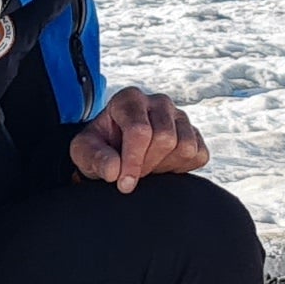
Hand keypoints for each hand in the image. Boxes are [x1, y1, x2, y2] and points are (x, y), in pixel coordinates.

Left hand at [70, 86, 208, 192]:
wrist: (117, 151)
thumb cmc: (99, 149)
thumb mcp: (84, 153)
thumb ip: (94, 159)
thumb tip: (114, 170)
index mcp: (129, 99)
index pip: (140, 130)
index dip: (133, 161)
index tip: (124, 184)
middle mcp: (158, 102)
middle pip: (166, 138)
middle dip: (148, 164)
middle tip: (134, 175)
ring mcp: (180, 117)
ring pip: (186, 146)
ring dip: (165, 166)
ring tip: (146, 167)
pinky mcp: (195, 133)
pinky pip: (200, 155)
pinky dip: (183, 168)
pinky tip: (163, 166)